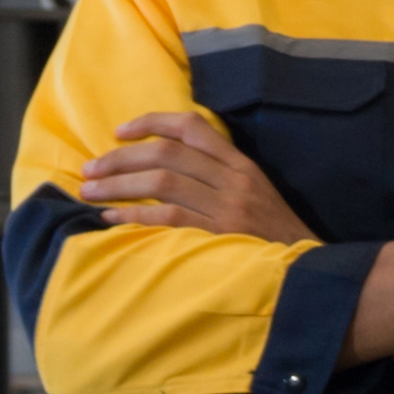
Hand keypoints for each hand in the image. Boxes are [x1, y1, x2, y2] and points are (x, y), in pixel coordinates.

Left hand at [71, 108, 310, 249]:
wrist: (304, 271)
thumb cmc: (270, 234)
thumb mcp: (253, 192)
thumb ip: (217, 174)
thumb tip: (160, 163)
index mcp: (240, 164)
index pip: (192, 126)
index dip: (150, 123)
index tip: (119, 133)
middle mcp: (234, 179)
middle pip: (167, 153)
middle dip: (119, 159)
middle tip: (89, 170)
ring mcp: (228, 207)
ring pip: (161, 182)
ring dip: (117, 186)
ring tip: (89, 192)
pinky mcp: (219, 235)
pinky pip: (167, 218)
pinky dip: (133, 215)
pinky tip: (110, 218)